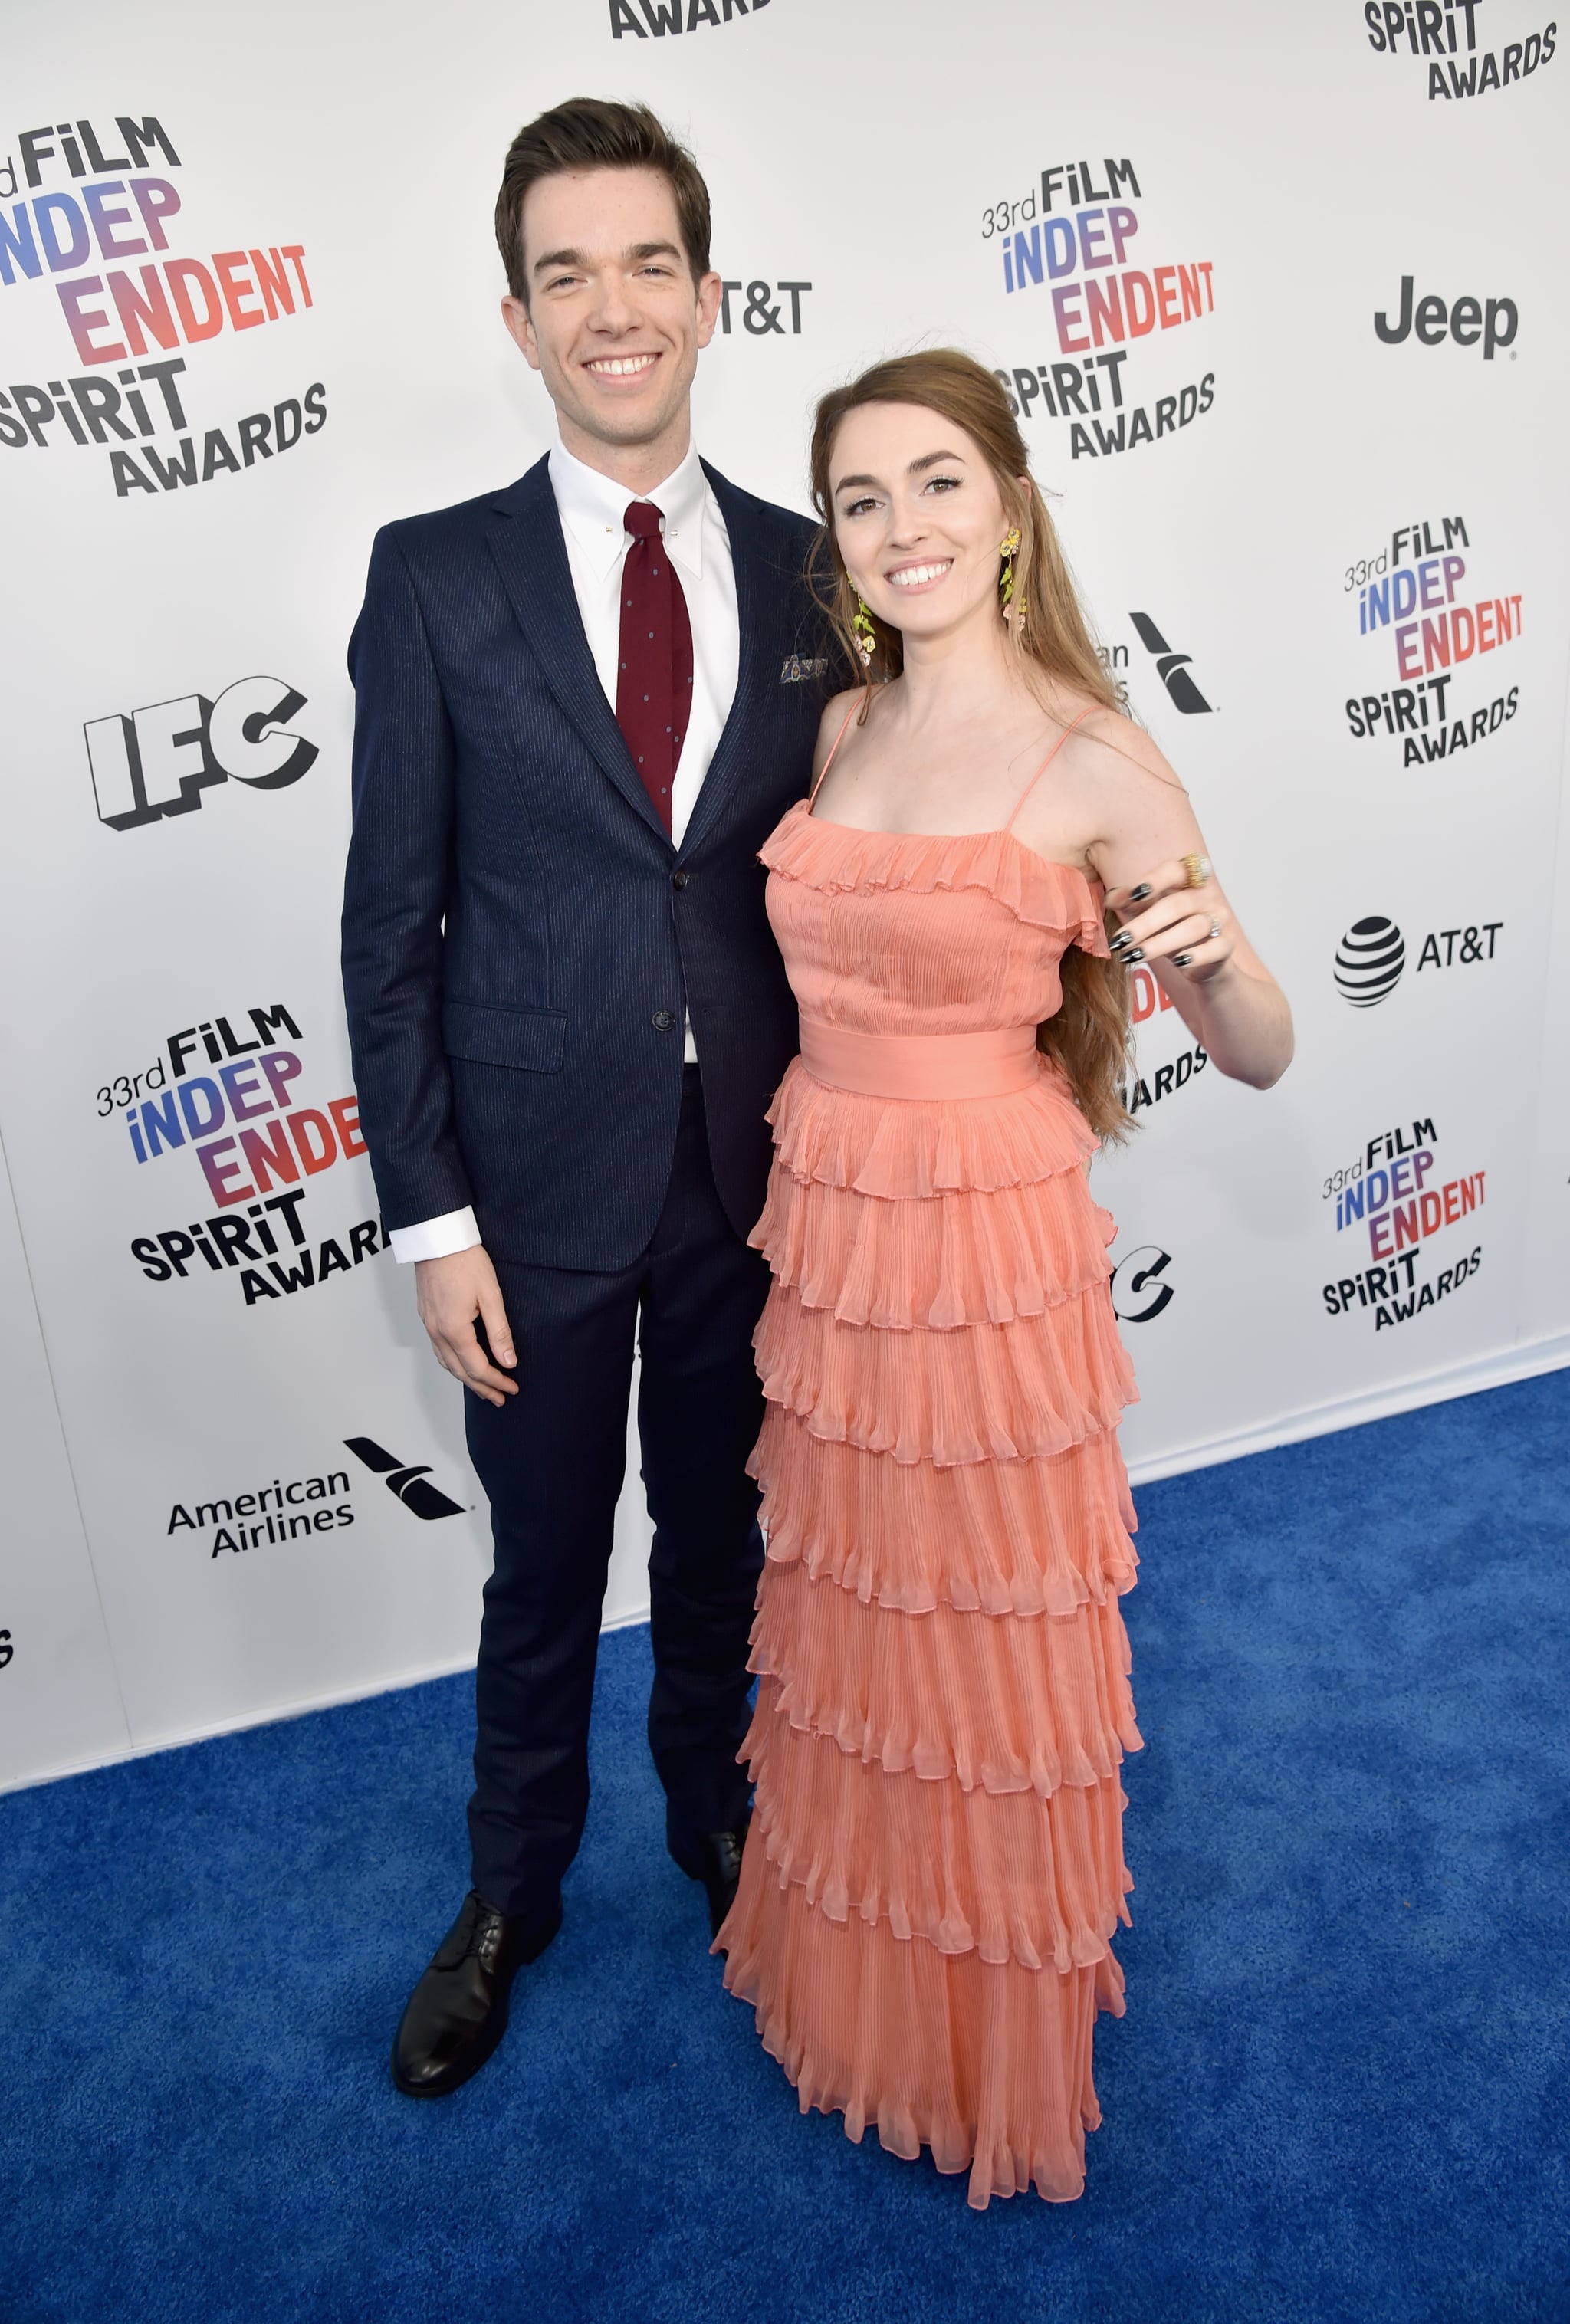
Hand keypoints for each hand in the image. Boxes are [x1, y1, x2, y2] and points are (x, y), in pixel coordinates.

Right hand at [414, 1247, 518, 1405]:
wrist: (437, 1237)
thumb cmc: (464, 1260)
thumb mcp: (491, 1295)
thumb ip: (500, 1332)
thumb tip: (509, 1361)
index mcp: (455, 1330)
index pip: (478, 1368)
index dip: (497, 1382)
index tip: (512, 1388)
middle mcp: (437, 1331)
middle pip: (460, 1372)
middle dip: (482, 1387)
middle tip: (499, 1398)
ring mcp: (429, 1324)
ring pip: (447, 1363)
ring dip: (466, 1378)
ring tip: (483, 1387)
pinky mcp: (427, 1315)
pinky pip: (438, 1349)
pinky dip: (453, 1363)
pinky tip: (462, 1362)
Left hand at [1104, 854, 1235, 985]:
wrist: (1200, 962)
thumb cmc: (1170, 929)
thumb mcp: (1147, 913)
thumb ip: (1131, 902)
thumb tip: (1112, 897)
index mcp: (1188, 880)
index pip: (1175, 870)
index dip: (1155, 880)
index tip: (1133, 894)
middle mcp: (1207, 896)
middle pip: (1178, 904)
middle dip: (1145, 923)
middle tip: (1120, 940)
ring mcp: (1220, 919)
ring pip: (1194, 927)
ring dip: (1160, 943)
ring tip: (1134, 956)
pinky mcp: (1226, 945)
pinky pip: (1216, 948)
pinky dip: (1197, 955)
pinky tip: (1178, 963)